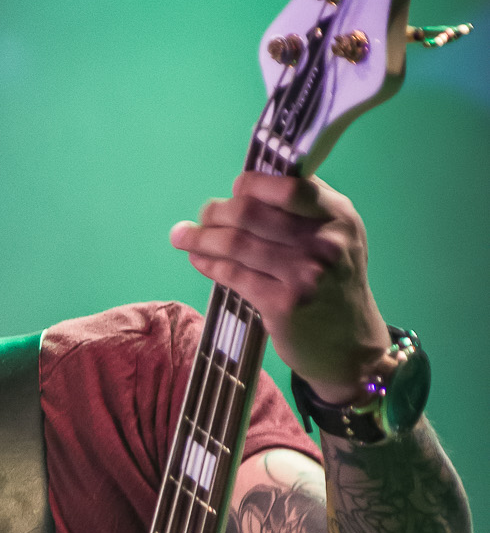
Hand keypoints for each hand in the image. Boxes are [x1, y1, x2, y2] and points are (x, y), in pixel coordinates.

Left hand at [170, 172, 390, 399]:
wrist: (350, 346)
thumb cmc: (336, 286)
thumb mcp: (339, 238)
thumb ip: (306, 210)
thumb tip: (251, 186)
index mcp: (338, 216)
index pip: (287, 187)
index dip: (252, 185)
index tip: (234, 190)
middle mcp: (324, 242)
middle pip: (251, 213)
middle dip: (216, 212)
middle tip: (200, 216)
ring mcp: (304, 275)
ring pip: (236, 244)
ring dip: (201, 237)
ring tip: (181, 236)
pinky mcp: (283, 305)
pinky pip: (234, 275)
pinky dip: (209, 264)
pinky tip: (198, 259)